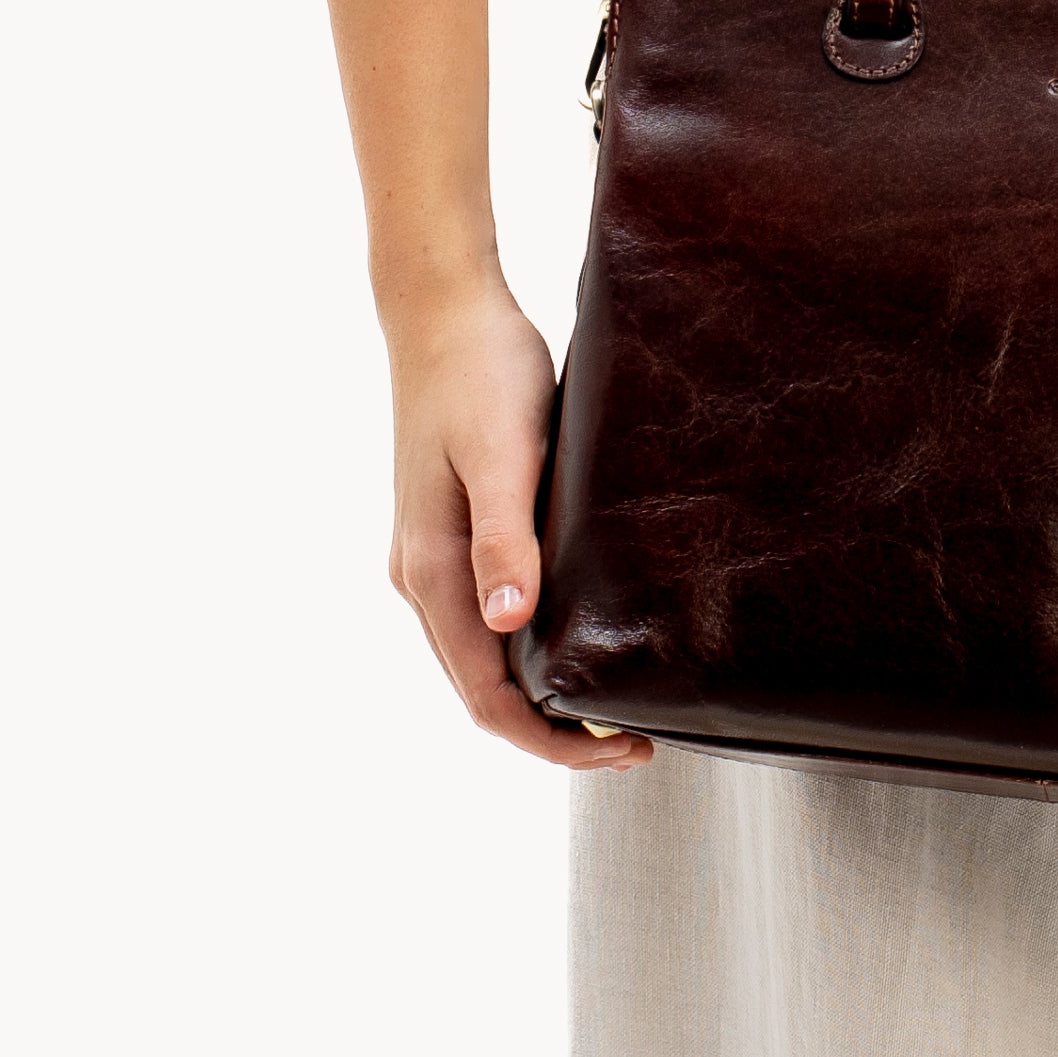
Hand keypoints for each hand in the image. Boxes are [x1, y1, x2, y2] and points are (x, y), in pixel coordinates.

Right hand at [385, 278, 652, 768]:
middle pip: (483, 688)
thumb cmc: (478, 372)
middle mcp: (423, 576)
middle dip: (552, 726)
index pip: (485, 695)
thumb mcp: (502, 452)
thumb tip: (512, 624)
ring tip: (613, 698)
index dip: (548, 738)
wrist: (442, 308)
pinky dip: (531, 645)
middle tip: (634, 735)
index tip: (618, 747)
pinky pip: (489, 611)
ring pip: (485, 654)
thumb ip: (505, 537)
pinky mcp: (452, 530)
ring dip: (542, 690)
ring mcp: (433, 554)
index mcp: (431, 570)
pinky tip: (579, 632)